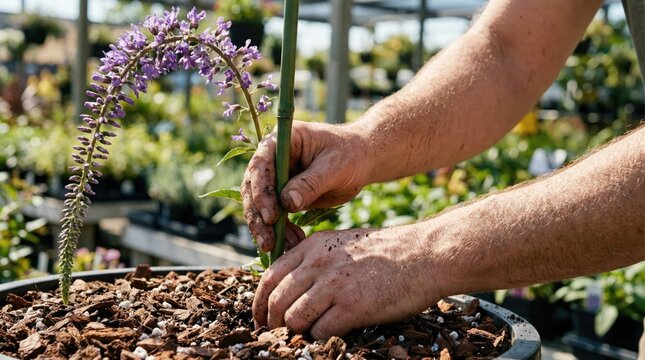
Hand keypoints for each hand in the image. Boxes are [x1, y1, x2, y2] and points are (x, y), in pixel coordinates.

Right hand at [242, 121, 368, 251]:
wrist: (361, 160)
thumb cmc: (349, 155)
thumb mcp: (334, 166)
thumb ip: (311, 183)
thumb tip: (287, 203)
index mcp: (280, 142)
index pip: (260, 166)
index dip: (261, 192)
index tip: (271, 217)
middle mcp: (271, 159)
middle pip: (253, 189)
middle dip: (258, 218)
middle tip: (267, 242)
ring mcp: (275, 179)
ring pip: (260, 207)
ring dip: (268, 230)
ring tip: (280, 249)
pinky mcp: (282, 197)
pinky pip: (275, 217)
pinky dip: (281, 232)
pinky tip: (292, 244)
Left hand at [252, 225, 439, 338]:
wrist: (423, 254)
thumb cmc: (385, 252)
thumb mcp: (342, 244)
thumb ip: (314, 260)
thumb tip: (291, 286)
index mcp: (313, 247)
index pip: (269, 277)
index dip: (258, 302)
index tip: (260, 318)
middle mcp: (318, 264)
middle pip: (276, 301)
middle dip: (271, 323)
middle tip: (276, 335)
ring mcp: (334, 285)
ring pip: (293, 318)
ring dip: (295, 333)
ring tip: (305, 337)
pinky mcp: (353, 306)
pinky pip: (320, 331)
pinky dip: (319, 339)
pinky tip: (331, 334)